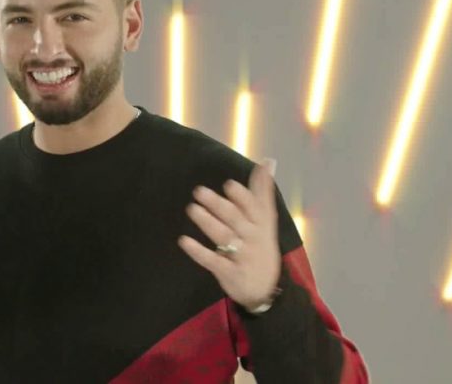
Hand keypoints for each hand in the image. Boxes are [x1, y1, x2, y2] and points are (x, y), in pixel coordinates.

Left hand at [178, 159, 280, 310]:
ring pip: (224, 237)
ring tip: (191, 209)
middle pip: (235, 220)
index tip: (228, 185)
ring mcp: (242, 257)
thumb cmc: (261, 246)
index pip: (254, 208)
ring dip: (207, 222)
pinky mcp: (229, 273)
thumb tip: (267, 162)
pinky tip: (184, 241)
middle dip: (218, 205)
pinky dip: (198, 252)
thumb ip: (262, 192)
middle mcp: (253, 239)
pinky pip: (212, 261)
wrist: (265, 290)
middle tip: (198, 191)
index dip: (242, 197)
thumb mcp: (266, 221)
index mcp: (262, 224)